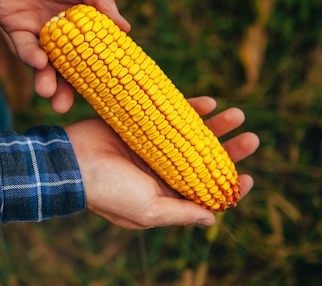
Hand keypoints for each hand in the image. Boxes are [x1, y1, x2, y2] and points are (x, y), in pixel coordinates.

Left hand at [0, 0, 129, 113]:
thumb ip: (100, 0)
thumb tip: (126, 30)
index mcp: (85, 14)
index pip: (96, 48)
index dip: (101, 69)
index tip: (111, 91)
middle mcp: (63, 28)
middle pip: (70, 64)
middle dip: (70, 87)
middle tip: (69, 106)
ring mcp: (39, 29)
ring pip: (46, 64)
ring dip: (48, 81)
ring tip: (51, 96)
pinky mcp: (15, 28)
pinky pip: (25, 48)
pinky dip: (32, 57)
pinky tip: (39, 63)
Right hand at [63, 97, 258, 228]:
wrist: (69, 161)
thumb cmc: (108, 191)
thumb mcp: (148, 210)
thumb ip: (180, 213)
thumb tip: (213, 218)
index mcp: (165, 194)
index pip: (205, 192)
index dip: (229, 186)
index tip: (247, 178)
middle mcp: (162, 170)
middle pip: (204, 159)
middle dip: (230, 150)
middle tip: (252, 139)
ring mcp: (153, 145)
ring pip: (192, 134)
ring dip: (215, 125)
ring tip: (238, 114)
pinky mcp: (142, 123)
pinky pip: (170, 113)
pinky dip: (190, 108)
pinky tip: (209, 102)